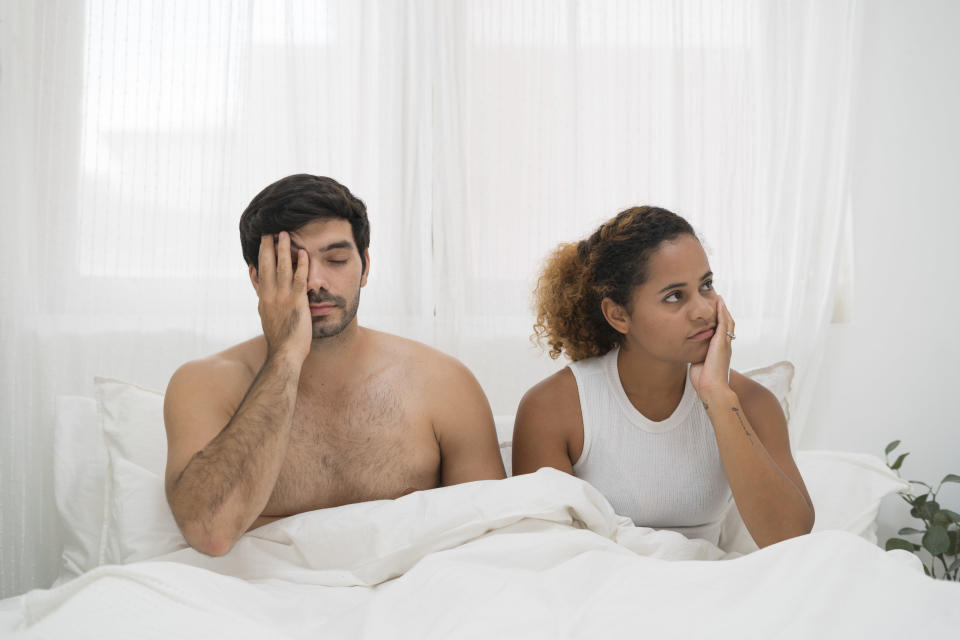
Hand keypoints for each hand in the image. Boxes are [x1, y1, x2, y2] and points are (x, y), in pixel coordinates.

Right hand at [256, 232, 310, 362]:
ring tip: (284, 234)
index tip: (260, 245)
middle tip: (268, 232)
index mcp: (263, 300)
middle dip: (267, 247)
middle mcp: (270, 295)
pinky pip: (299, 278)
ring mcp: (282, 297)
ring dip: (283, 249)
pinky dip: (301, 264)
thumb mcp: (268, 320)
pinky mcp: (296, 301)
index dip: (259, 258)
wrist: (285, 354)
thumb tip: (264, 298)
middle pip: (266, 265)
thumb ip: (266, 306)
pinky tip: (303, 253)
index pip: (260, 274)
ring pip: (281, 268)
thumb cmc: (280, 341)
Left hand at [690, 296, 735, 399]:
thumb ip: (696, 355)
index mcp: (720, 350)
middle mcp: (725, 345)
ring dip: (723, 309)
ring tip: (718, 298)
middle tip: (717, 299)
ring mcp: (725, 343)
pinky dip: (722, 312)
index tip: (713, 311)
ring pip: (727, 321)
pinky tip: (718, 303)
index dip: (718, 320)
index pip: (721, 331)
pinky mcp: (722, 343)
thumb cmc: (704, 380)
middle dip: (722, 311)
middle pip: (727, 323)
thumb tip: (688, 350)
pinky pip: (724, 323)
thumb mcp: (698, 363)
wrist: (711, 389)